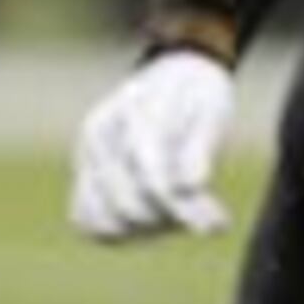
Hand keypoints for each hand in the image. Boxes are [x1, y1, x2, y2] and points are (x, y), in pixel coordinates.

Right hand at [69, 46, 234, 244]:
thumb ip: (199, 148)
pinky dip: (118, 232)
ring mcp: (86, 158)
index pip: (151, 177)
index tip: (218, 227)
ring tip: (179, 219)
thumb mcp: (211, 110)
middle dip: (171, 220)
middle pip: (127, 204)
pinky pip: (84, 219)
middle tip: (209, 218)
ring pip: (101, 219)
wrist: (174, 71)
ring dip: (144, 231)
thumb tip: (193, 185)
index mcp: (129, 115)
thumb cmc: (199, 92)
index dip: (184, 209)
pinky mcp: (85, 175)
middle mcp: (98, 139)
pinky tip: (154, 223)